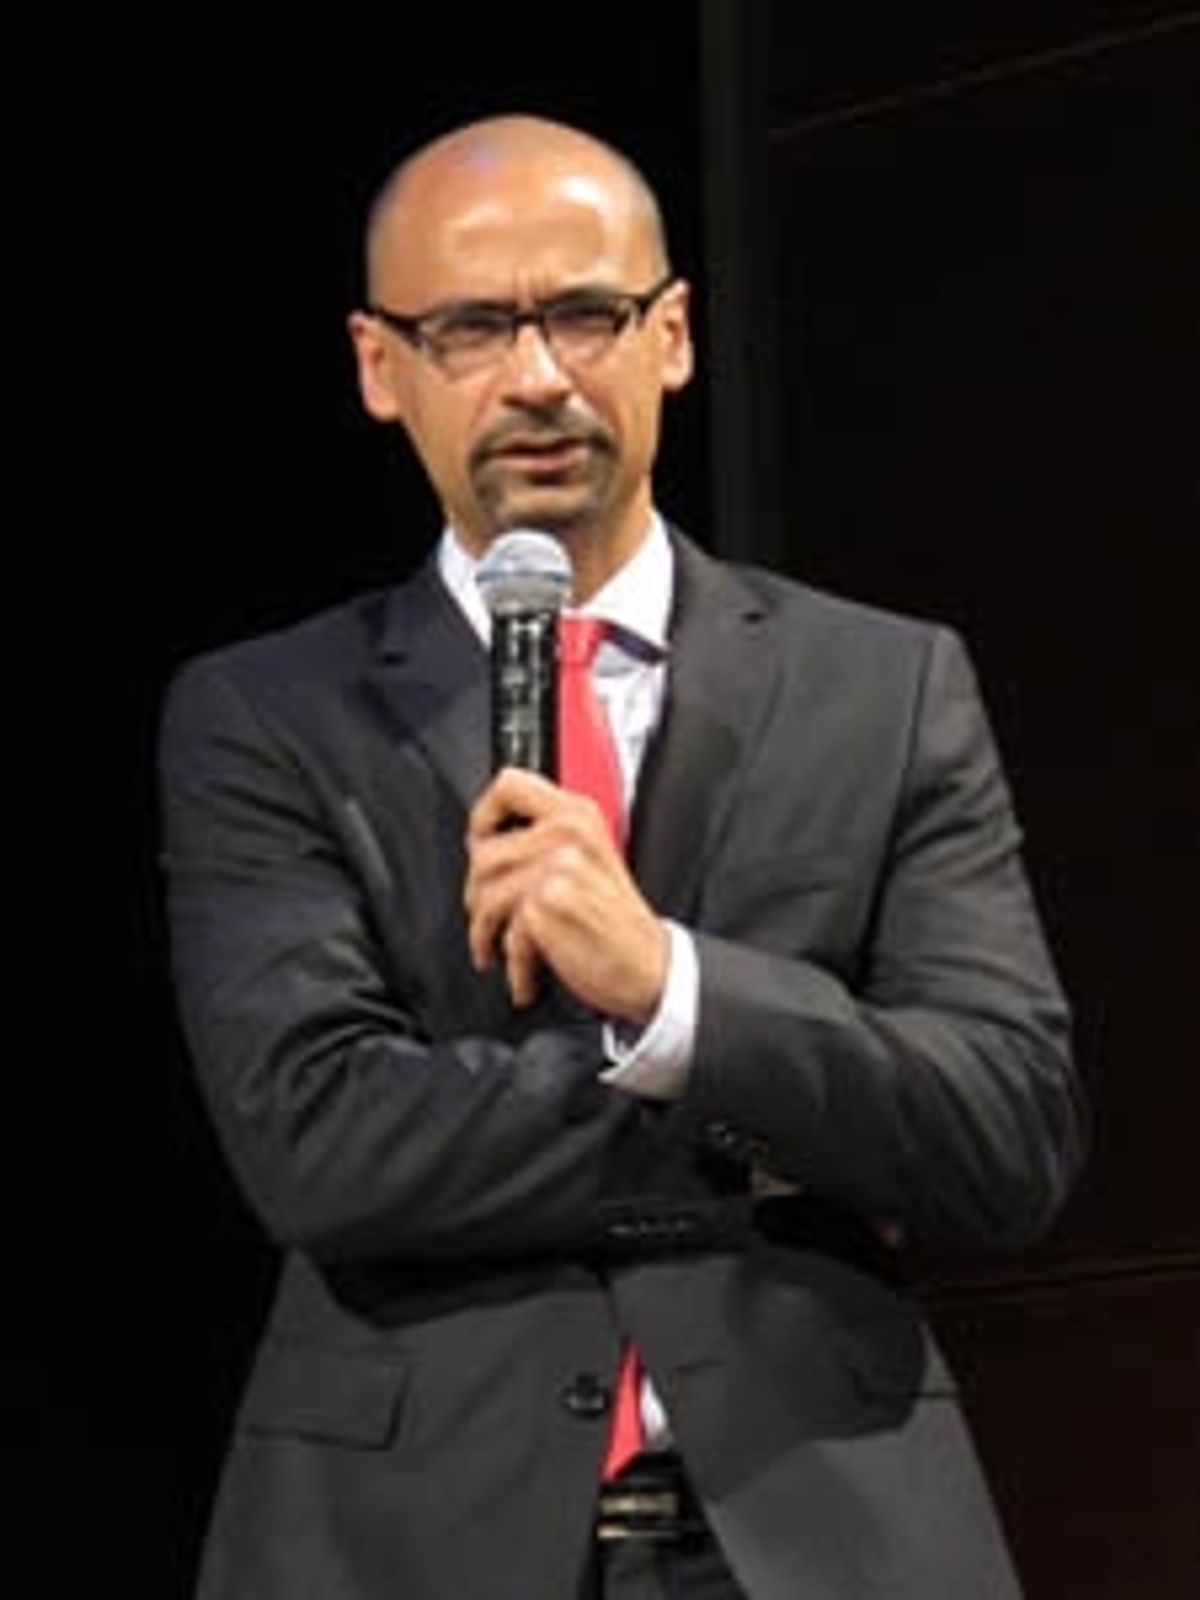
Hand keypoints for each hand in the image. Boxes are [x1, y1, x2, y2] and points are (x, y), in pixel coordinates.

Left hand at [464, 767, 668, 1020]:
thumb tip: (486, 842)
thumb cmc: (619, 922)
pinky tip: (525, 975)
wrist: (650, 964)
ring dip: (484, 932)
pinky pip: (504, 933)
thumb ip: (546, 839)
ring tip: (498, 946)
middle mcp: (569, 833)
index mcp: (578, 814)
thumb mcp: (591, 860)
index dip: (482, 816)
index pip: (509, 785)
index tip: (479, 842)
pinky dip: (512, 964)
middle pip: (482, 852)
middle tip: (487, 915)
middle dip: (477, 893)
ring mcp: (559, 867)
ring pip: (484, 895)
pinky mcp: (550, 905)